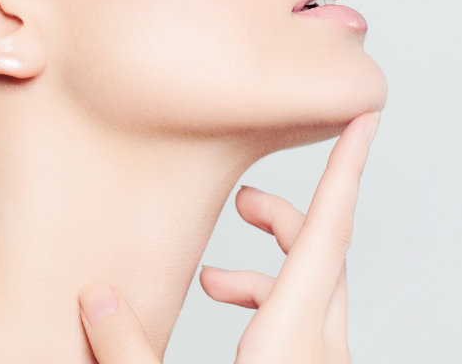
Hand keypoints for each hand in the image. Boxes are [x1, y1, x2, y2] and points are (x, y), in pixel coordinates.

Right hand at [78, 112, 380, 362]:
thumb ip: (130, 349)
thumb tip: (96, 298)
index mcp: (290, 342)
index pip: (327, 233)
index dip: (345, 170)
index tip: (365, 120)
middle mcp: (322, 351)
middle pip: (325, 254)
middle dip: (284, 216)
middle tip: (243, 201)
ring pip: (320, 293)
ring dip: (270, 272)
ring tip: (212, 280)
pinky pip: (314, 326)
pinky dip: (279, 304)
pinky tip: (240, 317)